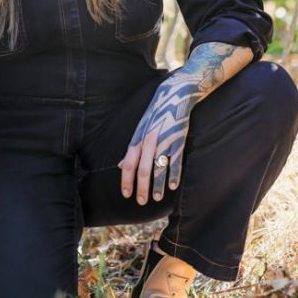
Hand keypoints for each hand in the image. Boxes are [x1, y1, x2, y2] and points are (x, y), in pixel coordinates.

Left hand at [118, 76, 198, 203]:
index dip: (126, 180)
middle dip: (141, 188)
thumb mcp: (139, 129)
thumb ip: (131, 149)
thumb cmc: (155, 114)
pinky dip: (174, 175)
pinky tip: (174, 186)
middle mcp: (149, 141)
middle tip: (141, 202)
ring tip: (156, 198)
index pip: (128, 163)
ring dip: (157, 186)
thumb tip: (119, 166)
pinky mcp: (178, 140)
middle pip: (143, 169)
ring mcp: (164, 141)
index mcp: (138, 139)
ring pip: (158, 168)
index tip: (126, 194)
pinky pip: (175, 161)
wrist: (175, 94)